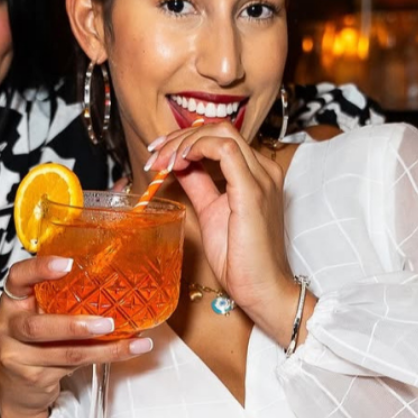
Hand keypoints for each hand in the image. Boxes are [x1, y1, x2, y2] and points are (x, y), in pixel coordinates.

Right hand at [0, 255, 153, 417]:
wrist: (16, 387)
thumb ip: (57, 300)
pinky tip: (123, 352)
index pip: (18, 278)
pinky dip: (101, 358)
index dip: (40, 269)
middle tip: (107, 323)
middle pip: (37, 327)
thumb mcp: (37, 314)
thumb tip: (109, 282)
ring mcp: (17, 357)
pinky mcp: (33, 378)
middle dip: (74, 326)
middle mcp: (8, 328)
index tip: (67, 264)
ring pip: (64, 353)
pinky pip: (72, 367)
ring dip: (101, 348)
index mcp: (12, 303)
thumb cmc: (32, 341)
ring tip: (128, 342)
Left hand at [145, 121, 297, 342]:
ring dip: (184, 141)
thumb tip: (179, 166)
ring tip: (162, 160)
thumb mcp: (211, 212)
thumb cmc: (241, 258)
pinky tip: (177, 163)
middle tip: (154, 155)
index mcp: (256, 174)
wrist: (261, 288)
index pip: (220, 137)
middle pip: (219, 129)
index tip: (158, 153)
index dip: (186, 139)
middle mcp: (264, 170)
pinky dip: (196, 149)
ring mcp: (261, 178)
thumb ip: (199, 185)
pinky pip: (224, 150)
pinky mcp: (253, 191)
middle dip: (180, 136)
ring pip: (221, 133)